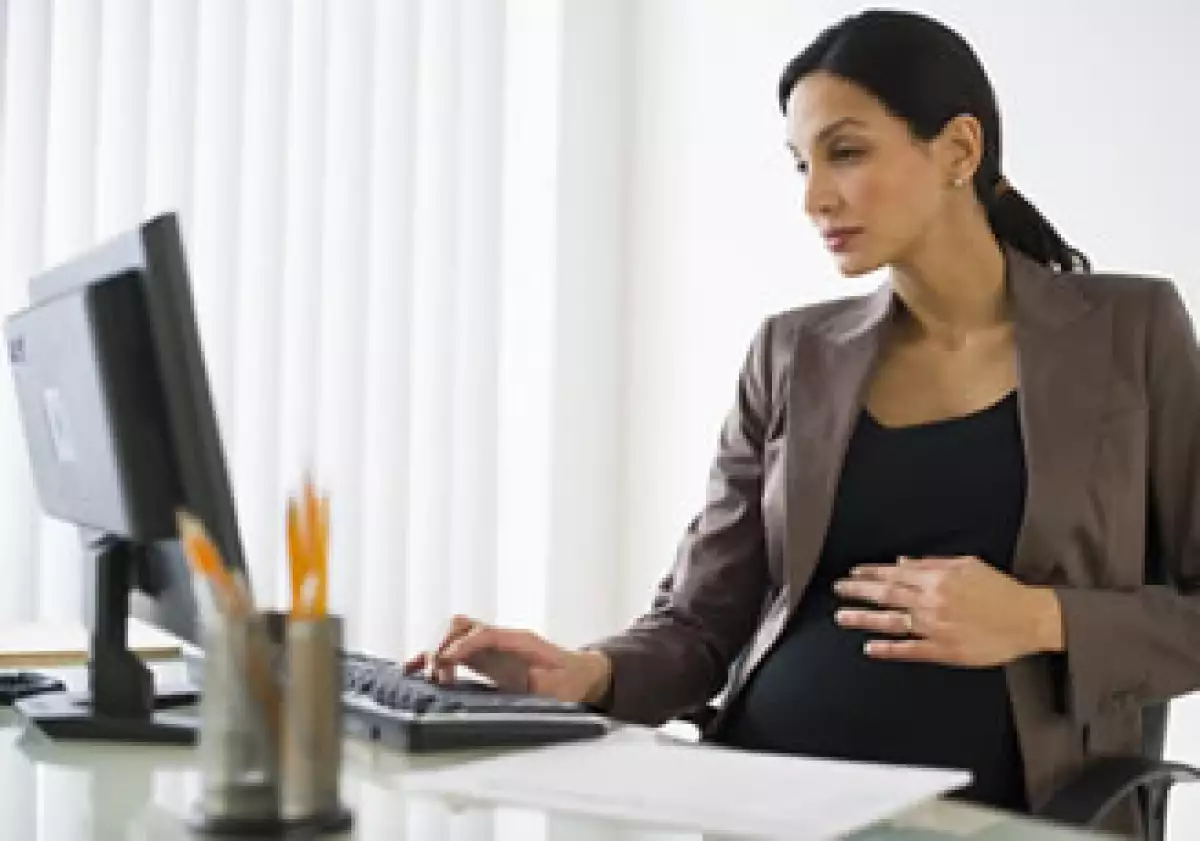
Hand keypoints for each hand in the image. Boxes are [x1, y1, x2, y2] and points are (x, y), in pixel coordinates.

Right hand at [403, 615, 612, 703]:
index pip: (484, 633)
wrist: (580, 675)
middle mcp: (501, 638)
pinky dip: (434, 658)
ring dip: (436, 651)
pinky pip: (454, 651)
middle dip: (444, 647)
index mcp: (520, 640)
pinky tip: (414, 670)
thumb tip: (527, 681)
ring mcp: (491, 647)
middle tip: (437, 677)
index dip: (463, 645)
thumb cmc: (572, 681)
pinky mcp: (484, 659)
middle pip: (463, 626)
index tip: (445, 663)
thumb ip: (545, 683)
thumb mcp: (563, 686)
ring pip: (454, 634)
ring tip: (426, 678)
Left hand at [832, 556, 1063, 666]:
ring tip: (841, 617)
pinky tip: (870, 648)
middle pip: (886, 595)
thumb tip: (901, 563)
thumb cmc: (999, 590)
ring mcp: (936, 627)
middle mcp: (932, 601)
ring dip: (864, 619)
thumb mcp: (967, 565)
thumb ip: (931, 564)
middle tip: (838, 590)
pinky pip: (910, 650)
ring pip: (892, 622)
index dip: (870, 574)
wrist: (1028, 618)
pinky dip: (889, 649)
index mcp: (937, 579)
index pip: (894, 575)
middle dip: (858, 592)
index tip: (852, 574)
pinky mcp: (944, 650)